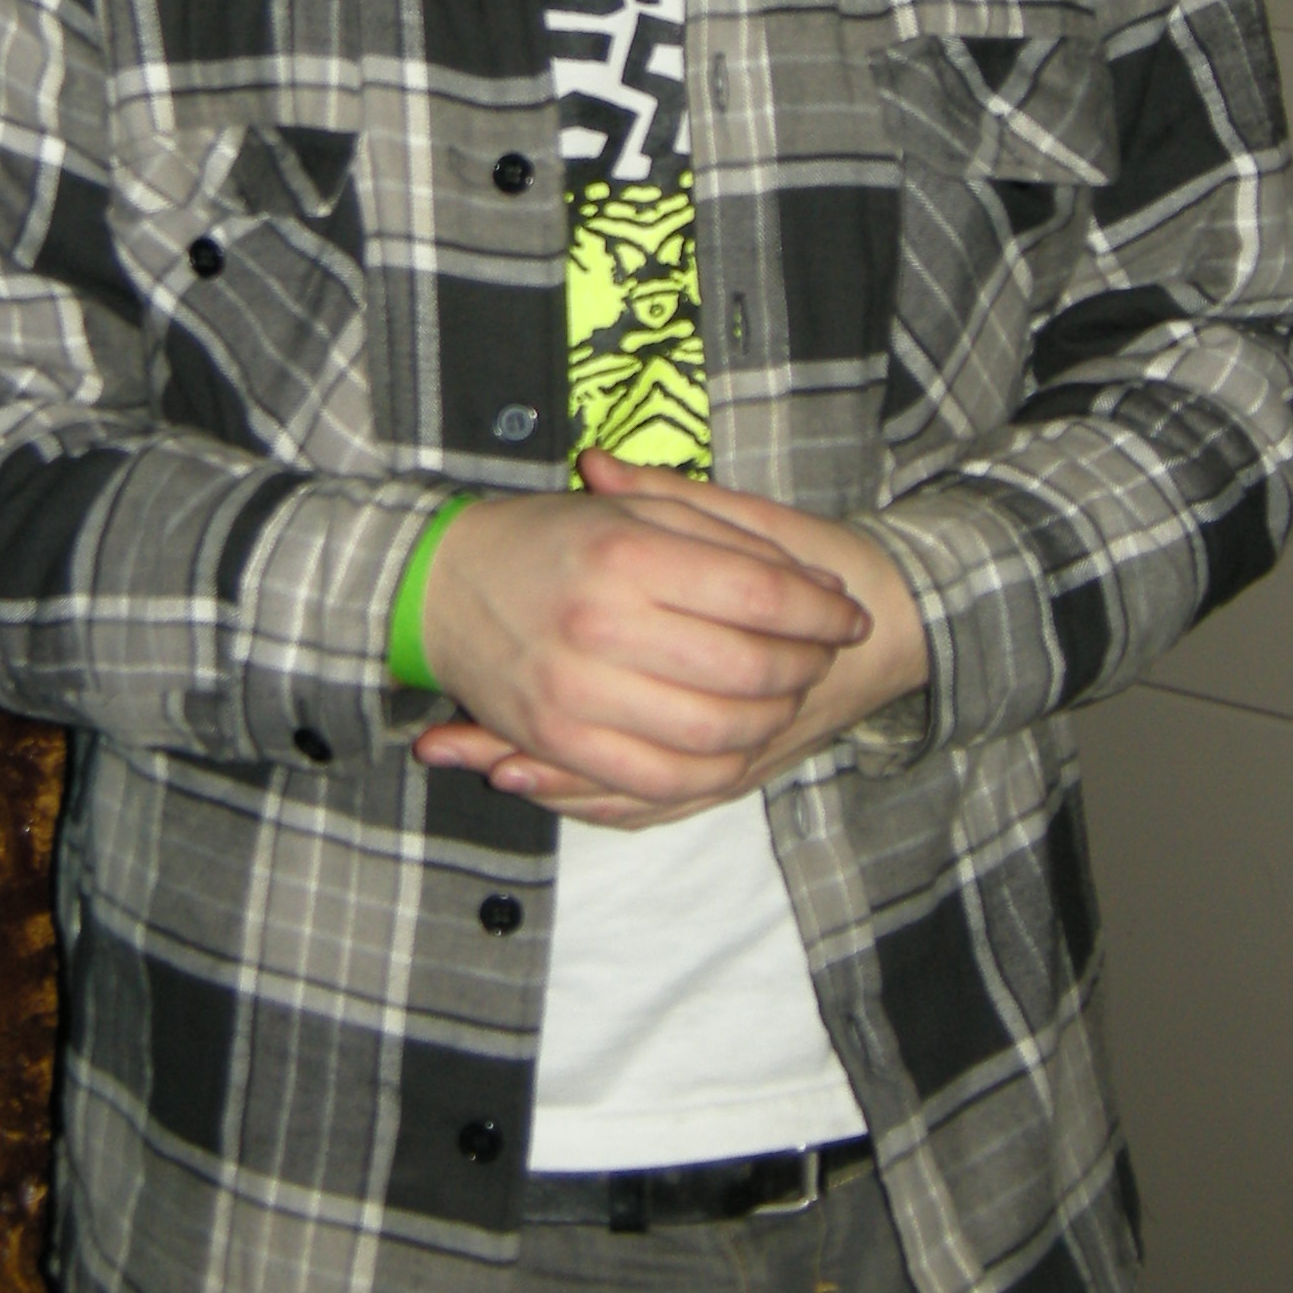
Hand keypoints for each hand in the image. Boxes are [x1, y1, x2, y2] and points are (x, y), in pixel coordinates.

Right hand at [413, 451, 928, 826]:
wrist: (442, 584)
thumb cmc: (550, 538)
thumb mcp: (633, 512)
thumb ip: (719, 537)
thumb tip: (810, 580)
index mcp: (628, 554)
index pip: (760, 594)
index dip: (821, 609)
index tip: (850, 615)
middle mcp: (603, 624)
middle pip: (749, 667)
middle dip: (806, 664)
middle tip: (823, 654)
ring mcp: (578, 691)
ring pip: (716, 731)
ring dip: (771, 717)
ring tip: (785, 694)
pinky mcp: (559, 741)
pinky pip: (661, 780)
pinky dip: (717, 769)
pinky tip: (739, 744)